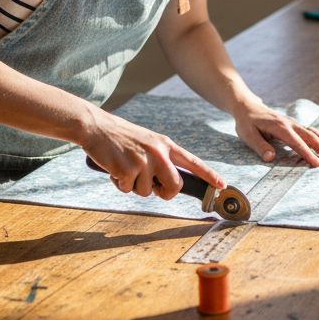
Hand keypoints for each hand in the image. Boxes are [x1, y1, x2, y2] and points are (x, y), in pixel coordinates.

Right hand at [81, 110, 224, 198]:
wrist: (96, 127)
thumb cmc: (120, 137)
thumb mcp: (147, 142)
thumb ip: (160, 159)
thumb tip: (167, 183)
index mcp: (165, 144)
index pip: (193, 162)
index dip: (209, 175)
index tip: (222, 185)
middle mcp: (159, 152)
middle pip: (174, 186)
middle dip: (164, 192)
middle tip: (152, 187)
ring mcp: (144, 161)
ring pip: (147, 191)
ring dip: (134, 186)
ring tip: (124, 167)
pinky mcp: (128, 169)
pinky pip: (128, 190)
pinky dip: (120, 184)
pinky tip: (114, 168)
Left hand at [233, 102, 318, 166]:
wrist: (247, 106)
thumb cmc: (246, 122)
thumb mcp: (248, 135)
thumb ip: (260, 146)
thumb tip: (271, 157)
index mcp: (279, 127)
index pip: (296, 142)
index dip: (307, 154)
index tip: (317, 164)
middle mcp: (290, 123)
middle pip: (311, 137)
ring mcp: (294, 123)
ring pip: (314, 133)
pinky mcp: (295, 125)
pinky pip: (311, 132)